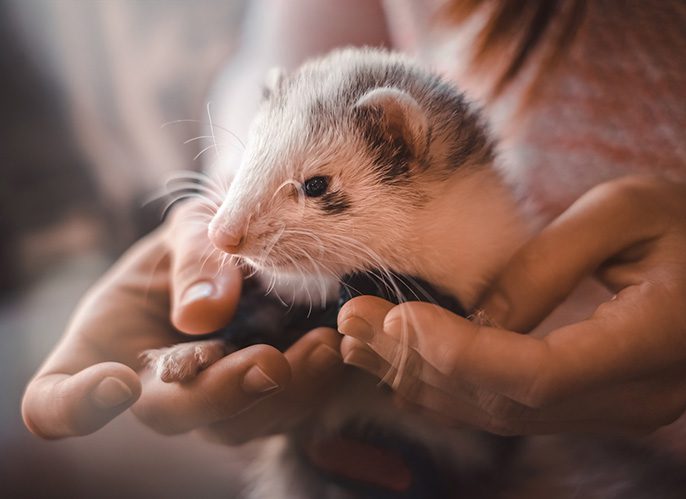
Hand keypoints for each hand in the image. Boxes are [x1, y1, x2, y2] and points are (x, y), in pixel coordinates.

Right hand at [22, 201, 342, 439]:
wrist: (245, 259)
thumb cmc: (198, 247)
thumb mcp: (190, 230)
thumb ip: (192, 259)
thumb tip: (204, 313)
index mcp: (104, 349)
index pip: (56, 400)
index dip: (74, 406)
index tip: (115, 383)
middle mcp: (152, 390)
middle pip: (172, 414)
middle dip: (221, 393)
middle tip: (268, 363)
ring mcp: (207, 404)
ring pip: (238, 424)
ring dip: (283, 393)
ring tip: (321, 348)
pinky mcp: (259, 404)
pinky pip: (284, 412)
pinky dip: (313, 386)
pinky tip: (333, 348)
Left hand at [337, 176, 685, 434]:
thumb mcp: (624, 209)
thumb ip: (548, 263)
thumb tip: (473, 316)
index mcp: (657, 342)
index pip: (542, 373)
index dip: (464, 353)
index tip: (401, 319)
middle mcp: (633, 397)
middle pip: (508, 401)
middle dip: (421, 363)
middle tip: (353, 322)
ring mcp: (613, 411)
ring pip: (500, 413)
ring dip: (422, 378)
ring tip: (357, 341)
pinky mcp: (590, 404)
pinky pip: (510, 407)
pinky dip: (450, 386)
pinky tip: (399, 366)